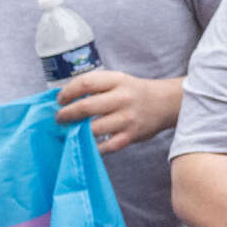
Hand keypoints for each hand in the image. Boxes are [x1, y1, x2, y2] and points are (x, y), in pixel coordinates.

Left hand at [53, 71, 181, 153]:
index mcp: (118, 80)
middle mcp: (123, 98)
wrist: (165, 103)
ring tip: (71, 130)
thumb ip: (95, 87)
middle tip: (60, 118)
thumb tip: (63, 100)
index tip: (60, 100)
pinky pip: (105, 146)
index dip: (67, 92)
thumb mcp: (118, 80)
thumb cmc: (133, 92)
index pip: (85, 83)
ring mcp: (127, 118)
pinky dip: (93, 146)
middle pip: (86, 107)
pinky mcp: (130, 136)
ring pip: (93, 129)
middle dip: (66, 114)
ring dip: (76, 131)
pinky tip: (87, 142)